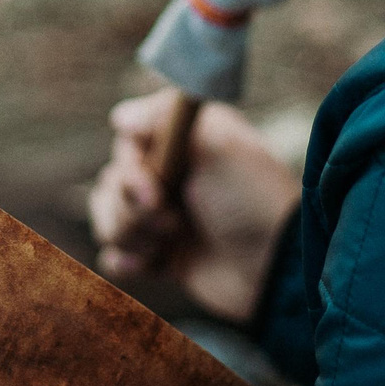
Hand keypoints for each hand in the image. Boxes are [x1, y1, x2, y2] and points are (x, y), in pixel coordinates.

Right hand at [86, 89, 299, 323]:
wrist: (275, 267)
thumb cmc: (253, 200)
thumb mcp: (219, 145)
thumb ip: (167, 119)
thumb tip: (120, 118)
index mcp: (182, 144)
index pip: (127, 144)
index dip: (131, 169)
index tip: (153, 190)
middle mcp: (169, 176)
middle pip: (112, 184)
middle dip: (133, 209)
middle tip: (173, 222)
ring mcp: (163, 216)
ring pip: (109, 219)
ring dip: (132, 234)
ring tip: (168, 245)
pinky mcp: (162, 255)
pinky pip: (117, 254)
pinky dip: (129, 261)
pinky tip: (156, 264)